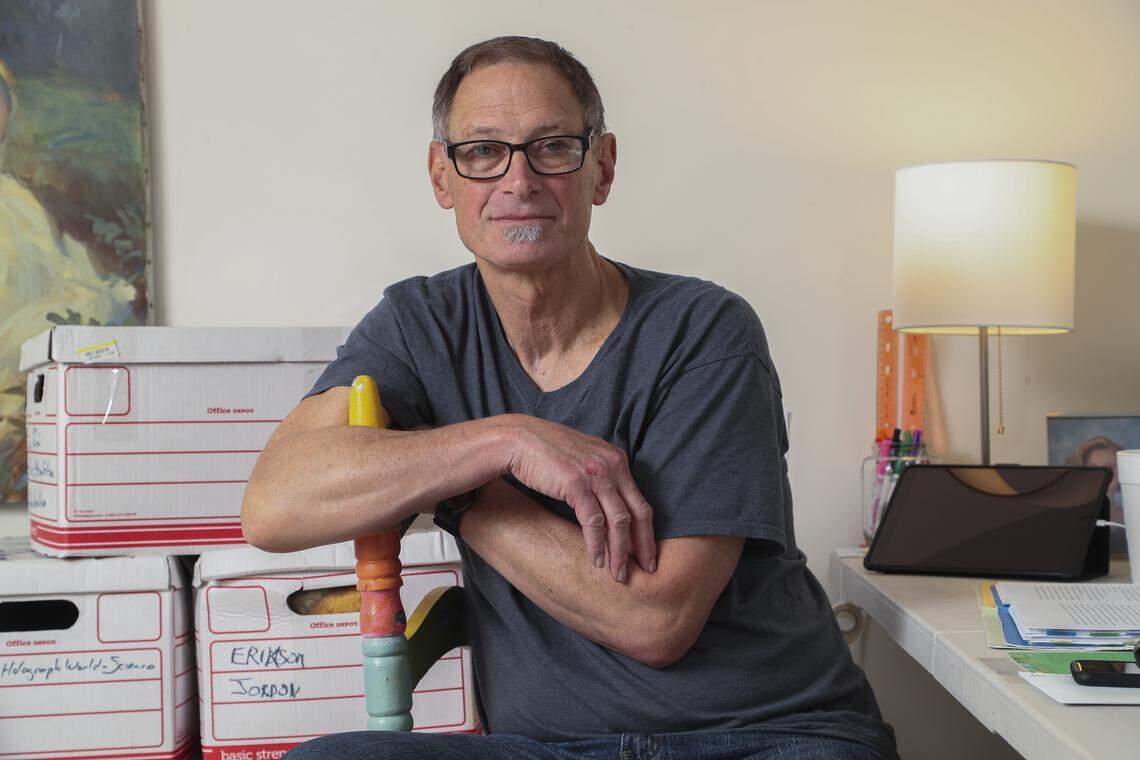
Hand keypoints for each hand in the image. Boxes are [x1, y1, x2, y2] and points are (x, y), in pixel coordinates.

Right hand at [502, 414, 656, 581]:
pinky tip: (597, 561)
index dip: (646, 530)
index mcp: (617, 460)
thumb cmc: (548, 452)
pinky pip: (593, 522)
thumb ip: (601, 476)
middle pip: (638, 512)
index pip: (640, 500)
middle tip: (648, 568)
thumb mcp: (585, 459)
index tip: (646, 552)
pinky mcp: (577, 484)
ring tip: (619, 574)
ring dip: (620, 552)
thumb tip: (609, 504)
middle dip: (644, 544)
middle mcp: (613, 466)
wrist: (520, 440)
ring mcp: (596, 474)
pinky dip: (597, 545)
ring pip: (619, 521)